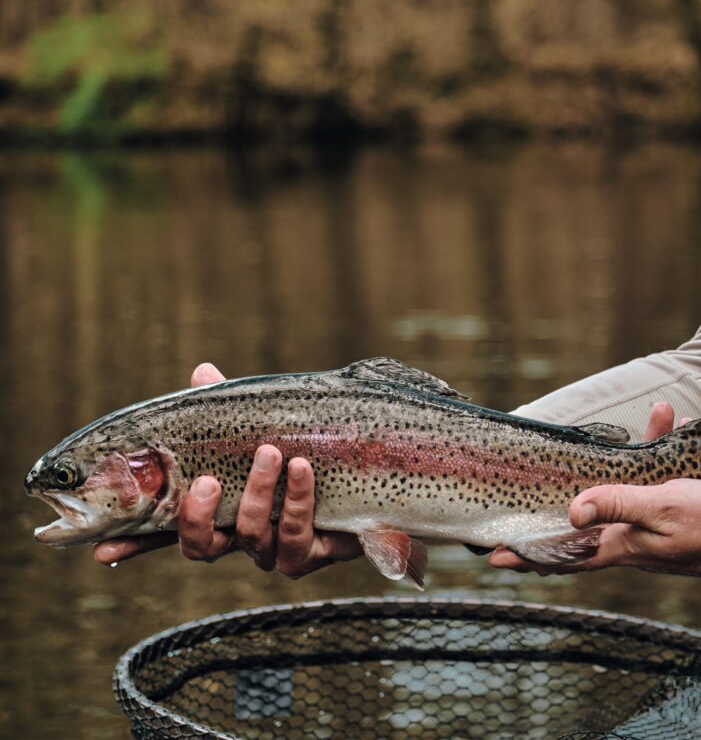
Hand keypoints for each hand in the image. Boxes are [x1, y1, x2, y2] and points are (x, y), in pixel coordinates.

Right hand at [94, 363, 362, 577]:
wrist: (373, 474)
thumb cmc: (307, 446)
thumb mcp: (265, 422)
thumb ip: (230, 405)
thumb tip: (202, 372)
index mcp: (220, 508)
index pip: (167, 531)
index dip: (134, 545)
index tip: (102, 551)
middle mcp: (241, 536)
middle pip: (201, 546)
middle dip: (198, 516)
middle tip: (207, 480)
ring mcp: (274, 549)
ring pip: (250, 538)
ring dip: (258, 495)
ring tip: (272, 454)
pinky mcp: (312, 554)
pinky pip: (296, 537)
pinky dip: (298, 502)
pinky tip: (302, 470)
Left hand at [488, 402, 700, 591]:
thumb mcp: (659, 508)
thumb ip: (615, 505)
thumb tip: (570, 509)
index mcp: (622, 544)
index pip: (564, 555)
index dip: (529, 555)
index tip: (494, 555)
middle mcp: (632, 537)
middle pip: (587, 516)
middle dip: (566, 495)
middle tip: (533, 486)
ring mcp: (654, 524)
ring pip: (625, 486)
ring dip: (625, 456)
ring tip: (650, 417)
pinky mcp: (677, 509)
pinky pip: (658, 476)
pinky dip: (661, 449)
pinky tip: (673, 421)